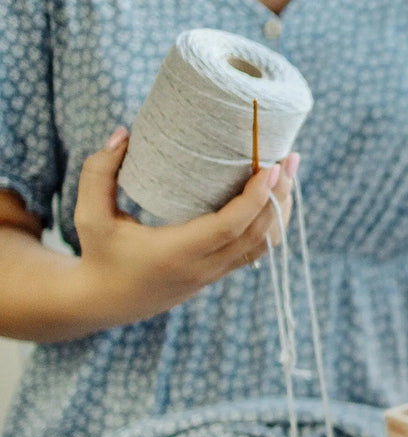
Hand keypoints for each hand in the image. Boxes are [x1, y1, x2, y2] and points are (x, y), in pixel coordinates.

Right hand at [73, 126, 299, 327]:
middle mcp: (204, 266)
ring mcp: (215, 273)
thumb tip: (123, 132)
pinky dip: (272, 224)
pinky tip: (276, 198)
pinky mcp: (219, 273)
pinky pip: (257, 250)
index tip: (270, 167)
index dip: (256, 198)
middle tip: (289, 159)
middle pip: (258, 233)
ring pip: (264, 244)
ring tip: (289, 174)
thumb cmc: (99, 255)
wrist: (105, 303)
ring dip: (281, 209)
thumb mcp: (89, 216)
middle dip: (279, 196)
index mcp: (177, 253)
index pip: (230, 226)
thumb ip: (99, 173)